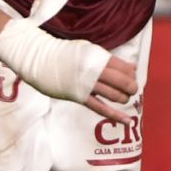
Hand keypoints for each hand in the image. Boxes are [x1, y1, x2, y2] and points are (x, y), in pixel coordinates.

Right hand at [0, 12, 136, 122]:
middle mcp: (94, 70)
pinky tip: (126, 120)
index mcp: (97, 56)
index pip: (125, 68)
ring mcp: (87, 84)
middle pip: (123, 83)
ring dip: (122, 98)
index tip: (130, 76)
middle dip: (131, 88)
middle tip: (130, 89)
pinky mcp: (79, 96)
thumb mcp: (87, 49)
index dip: (131, 75)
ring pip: (115, 95)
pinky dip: (115, 115)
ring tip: (121, 97)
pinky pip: (100, 108)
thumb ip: (108, 60)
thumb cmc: (63, 53)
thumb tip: (132, 68)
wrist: (38, 59)